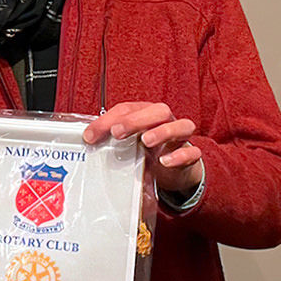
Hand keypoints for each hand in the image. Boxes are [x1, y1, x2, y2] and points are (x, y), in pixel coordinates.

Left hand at [84, 102, 203, 193]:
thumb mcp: (126, 144)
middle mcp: (165, 122)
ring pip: (183, 125)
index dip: (107, 120)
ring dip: (163, 131)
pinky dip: (181, 155)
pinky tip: (165, 161)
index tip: (90, 136)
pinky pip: (193, 152)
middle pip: (158, 111)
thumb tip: (86, 141)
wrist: (172, 170)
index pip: (127, 109)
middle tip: (117, 133)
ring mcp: (180, 138)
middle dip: (136, 120)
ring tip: (146, 141)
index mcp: (145, 114)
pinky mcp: (190, 156)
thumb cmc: (146, 151)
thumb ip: (109, 140)